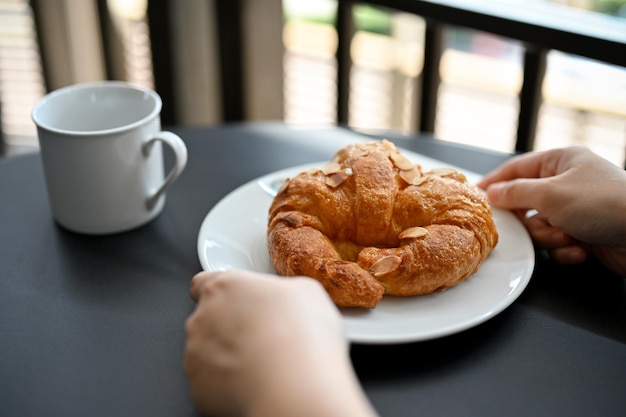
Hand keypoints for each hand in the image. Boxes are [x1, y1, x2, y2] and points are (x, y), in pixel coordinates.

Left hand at [183, 270, 377, 416]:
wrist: (293, 390)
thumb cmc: (301, 338)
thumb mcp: (306, 291)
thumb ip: (281, 289)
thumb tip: (284, 299)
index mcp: (225, 287)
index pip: (204, 283)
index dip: (221, 293)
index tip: (237, 302)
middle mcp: (202, 318)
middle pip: (208, 317)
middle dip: (230, 326)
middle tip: (263, 336)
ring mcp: (196, 354)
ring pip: (207, 351)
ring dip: (228, 355)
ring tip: (263, 364)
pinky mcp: (198, 388)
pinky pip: (210, 381)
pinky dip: (227, 383)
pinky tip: (255, 383)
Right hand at [478, 146, 625, 275]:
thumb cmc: (604, 204)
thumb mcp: (550, 194)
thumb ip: (515, 193)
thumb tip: (491, 193)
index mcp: (560, 162)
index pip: (515, 168)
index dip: (494, 183)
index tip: (475, 196)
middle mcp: (566, 183)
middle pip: (524, 204)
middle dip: (531, 222)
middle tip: (538, 225)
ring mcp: (575, 209)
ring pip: (538, 227)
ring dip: (549, 238)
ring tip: (567, 238)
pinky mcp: (583, 233)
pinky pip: (556, 243)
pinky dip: (564, 250)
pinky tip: (579, 249)